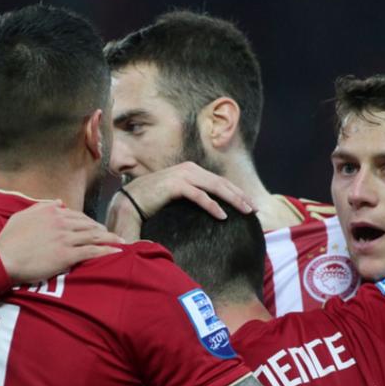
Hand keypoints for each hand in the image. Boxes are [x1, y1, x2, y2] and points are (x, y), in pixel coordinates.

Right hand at [0, 201, 122, 283]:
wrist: (4, 258)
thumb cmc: (9, 240)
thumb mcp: (23, 215)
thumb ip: (42, 207)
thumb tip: (59, 202)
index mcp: (51, 211)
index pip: (77, 215)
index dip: (89, 222)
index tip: (96, 227)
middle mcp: (61, 222)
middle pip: (89, 224)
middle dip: (103, 230)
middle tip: (112, 235)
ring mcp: (65, 238)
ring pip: (94, 236)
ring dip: (110, 238)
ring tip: (121, 242)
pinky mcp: (67, 255)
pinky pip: (92, 251)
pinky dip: (107, 250)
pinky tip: (117, 252)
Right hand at [106, 162, 254, 239]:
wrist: (129, 200)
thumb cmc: (152, 200)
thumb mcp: (177, 195)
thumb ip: (192, 195)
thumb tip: (209, 205)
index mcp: (191, 170)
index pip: (219, 181)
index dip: (236, 191)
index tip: (249, 204)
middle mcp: (189, 169)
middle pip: (221, 183)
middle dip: (240, 195)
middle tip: (255, 209)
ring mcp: (183, 175)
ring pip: (215, 187)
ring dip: (233, 200)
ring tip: (246, 211)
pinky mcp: (176, 185)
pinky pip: (199, 196)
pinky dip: (212, 206)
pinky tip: (223, 216)